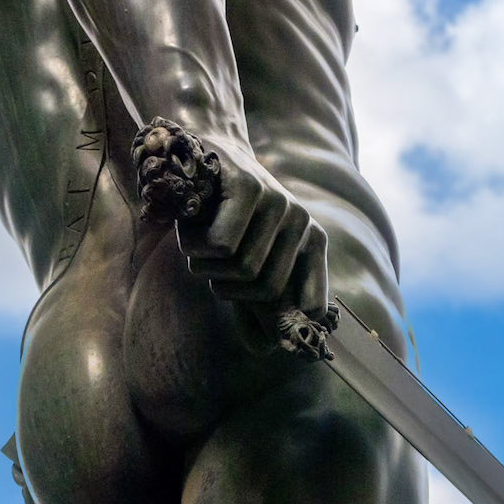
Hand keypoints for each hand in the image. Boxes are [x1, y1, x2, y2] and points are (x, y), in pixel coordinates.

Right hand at [182, 137, 328, 319]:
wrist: (199, 152)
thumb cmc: (220, 216)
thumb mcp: (241, 264)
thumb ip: (254, 307)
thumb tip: (265, 351)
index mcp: (311, 243)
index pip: (311, 305)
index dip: (276, 319)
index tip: (247, 309)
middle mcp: (303, 223)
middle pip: (264, 292)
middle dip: (226, 287)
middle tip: (212, 263)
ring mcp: (280, 202)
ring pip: (241, 270)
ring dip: (207, 265)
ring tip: (202, 240)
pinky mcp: (251, 187)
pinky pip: (222, 247)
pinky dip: (196, 246)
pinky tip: (192, 224)